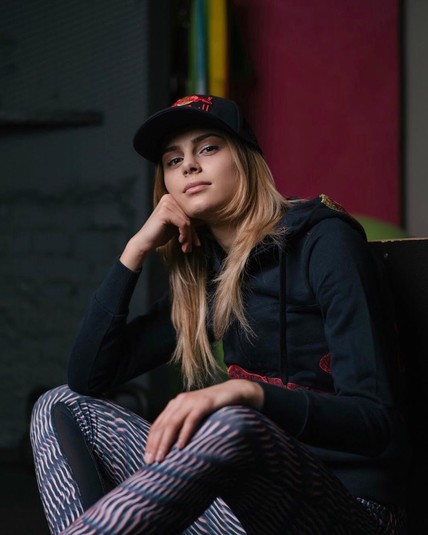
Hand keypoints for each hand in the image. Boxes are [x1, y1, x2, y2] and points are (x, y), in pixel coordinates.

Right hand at [120, 194, 200, 269]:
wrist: (145, 242)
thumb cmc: (161, 234)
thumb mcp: (178, 226)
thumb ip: (189, 220)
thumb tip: (208, 220)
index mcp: (174, 198)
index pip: (190, 213)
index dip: (195, 229)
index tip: (196, 243)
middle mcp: (170, 197)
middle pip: (190, 217)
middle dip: (192, 235)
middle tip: (191, 247)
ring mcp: (167, 203)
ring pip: (188, 222)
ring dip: (188, 237)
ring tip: (186, 247)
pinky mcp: (165, 211)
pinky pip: (183, 224)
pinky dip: (184, 234)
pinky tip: (180, 241)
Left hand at [143, 380, 263, 464]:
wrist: (234, 391)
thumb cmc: (214, 408)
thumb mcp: (194, 415)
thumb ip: (183, 424)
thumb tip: (171, 447)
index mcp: (175, 404)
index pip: (158, 424)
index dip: (150, 441)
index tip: (146, 458)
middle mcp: (180, 401)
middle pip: (163, 425)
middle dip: (155, 444)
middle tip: (151, 461)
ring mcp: (192, 401)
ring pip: (173, 423)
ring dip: (166, 442)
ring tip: (162, 457)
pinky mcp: (204, 403)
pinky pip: (191, 420)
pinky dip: (184, 433)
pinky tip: (180, 446)